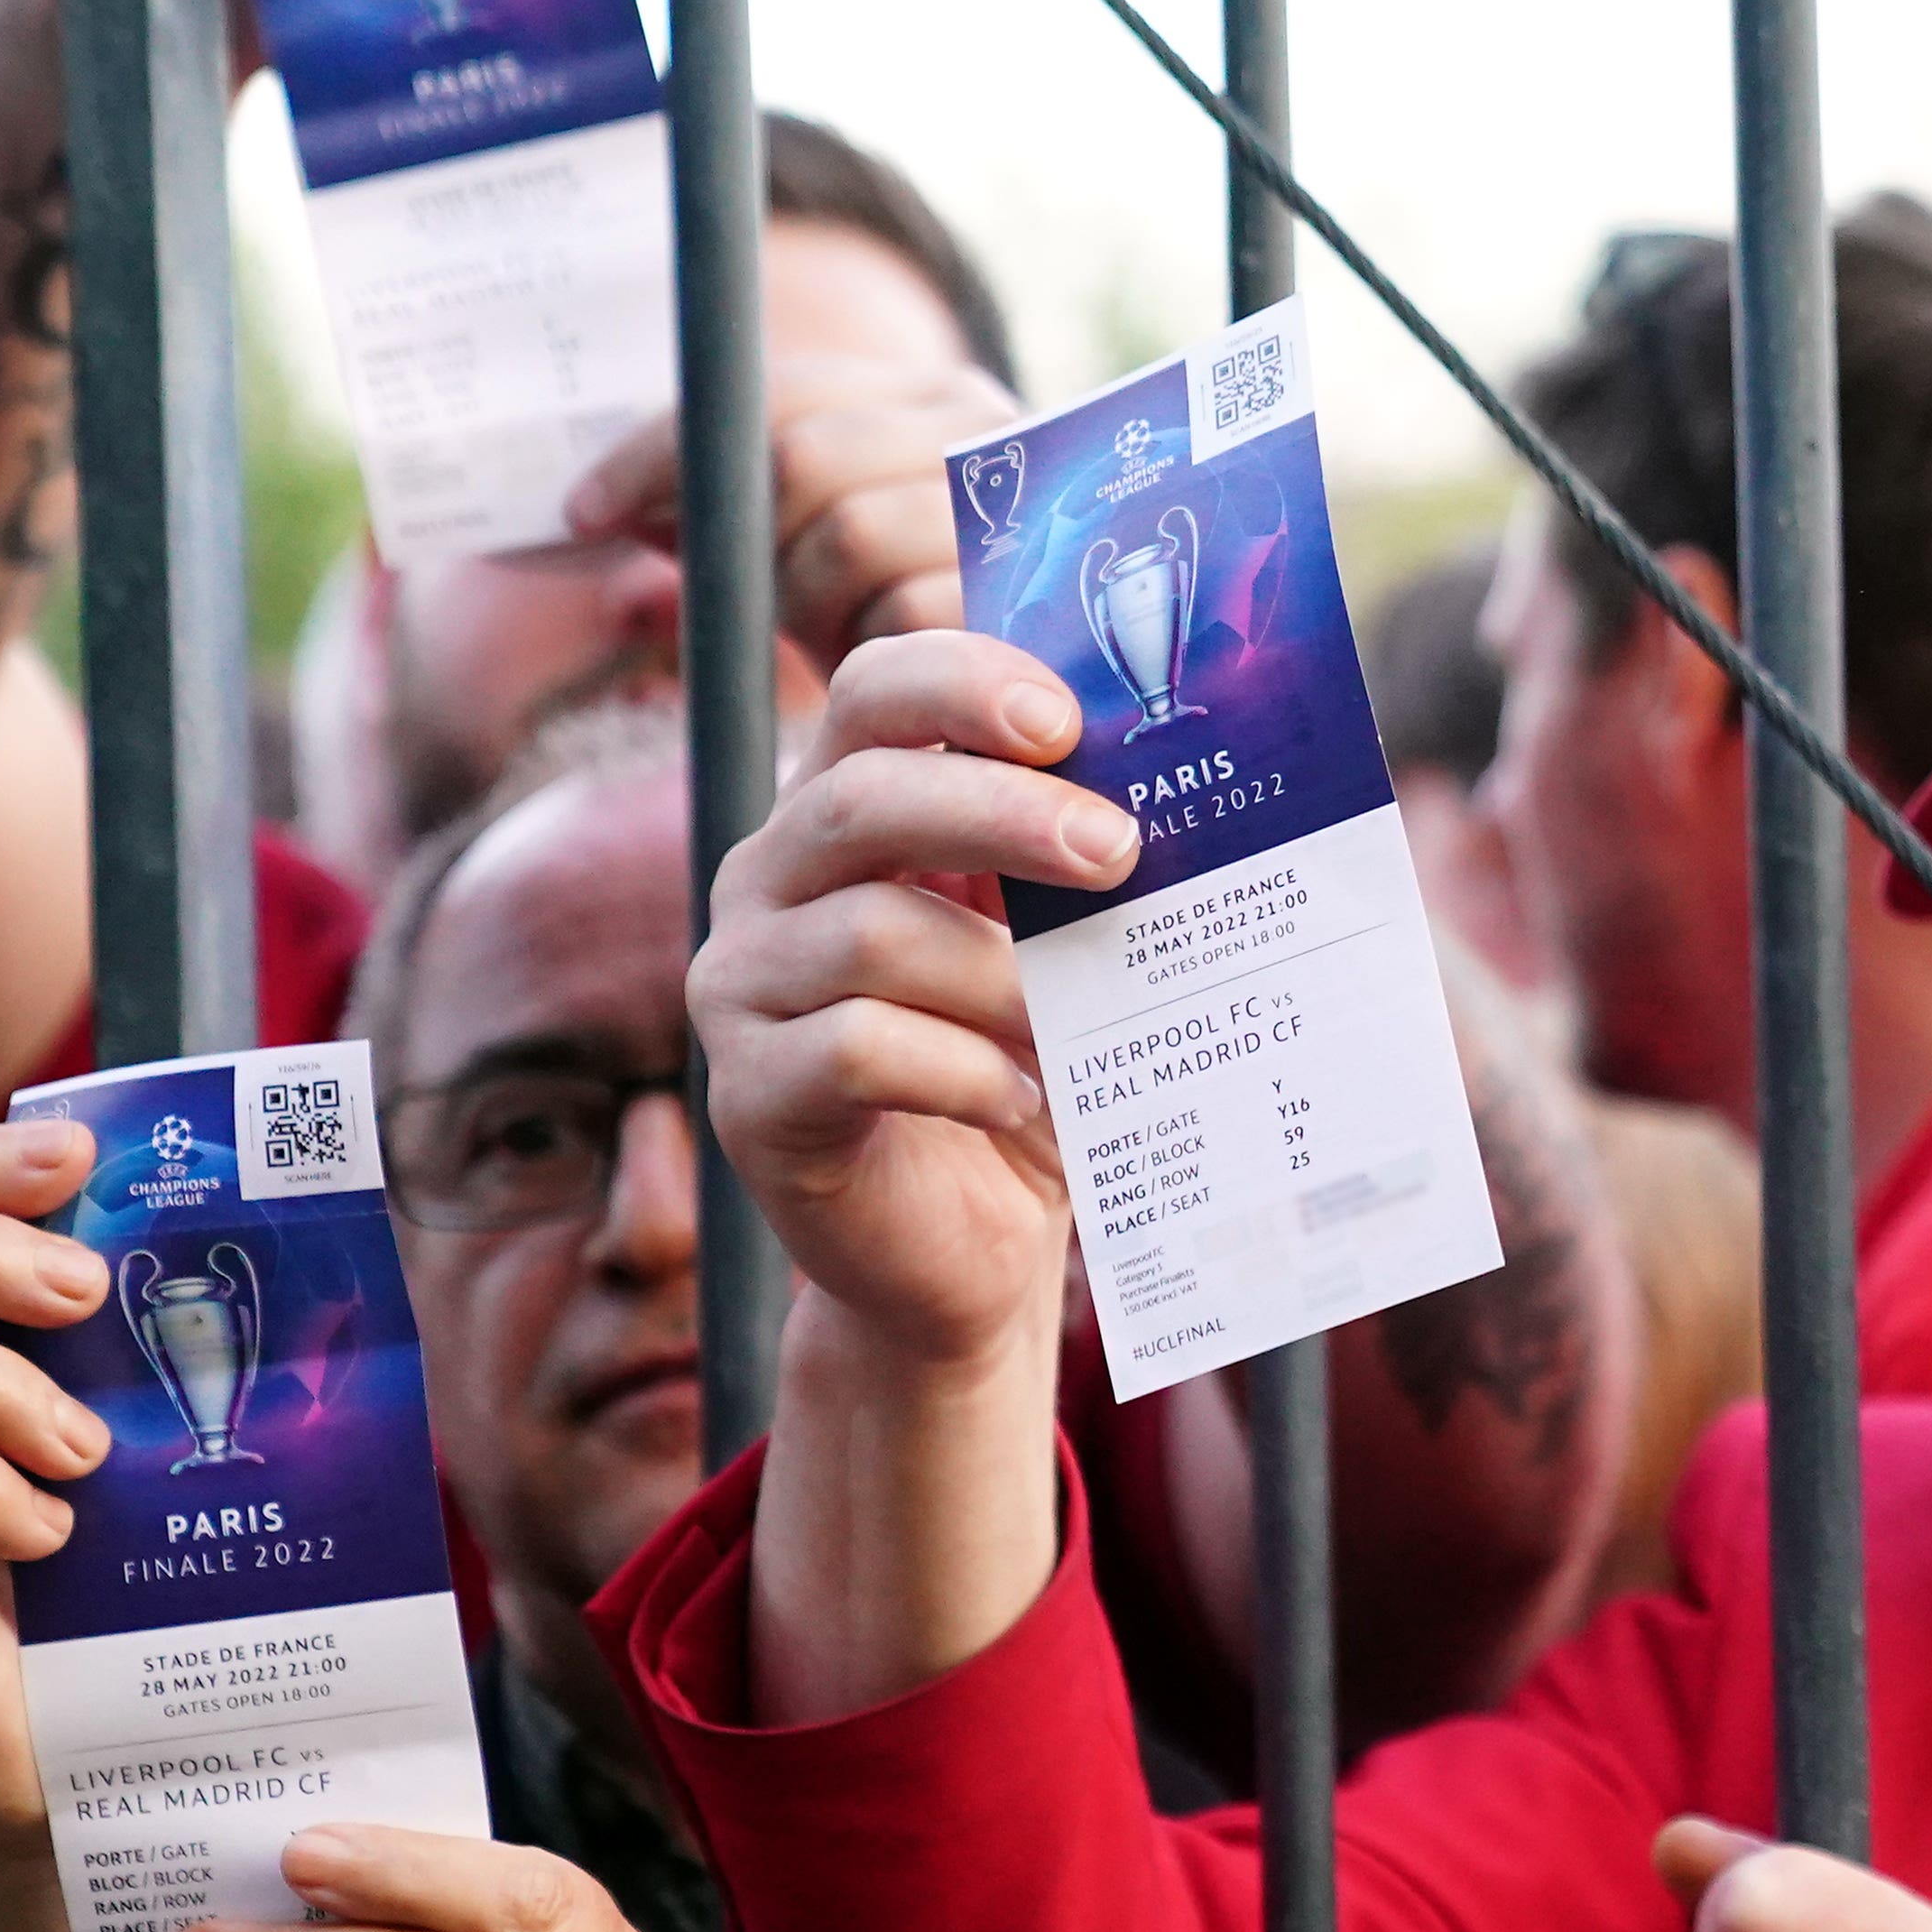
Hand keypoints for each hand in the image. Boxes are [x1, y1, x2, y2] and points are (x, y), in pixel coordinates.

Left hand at [559, 355, 1027, 664]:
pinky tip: (882, 676)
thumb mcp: (809, 556)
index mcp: (930, 395)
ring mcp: (1017, 507)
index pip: (771, 390)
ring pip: (851, 534)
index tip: (581, 514)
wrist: (1045, 733)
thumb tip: (590, 513)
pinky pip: (905, 617)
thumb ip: (733, 510)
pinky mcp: (1035, 603)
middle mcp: (987, 428)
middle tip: (762, 606)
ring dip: (812, 602)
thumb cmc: (902, 630)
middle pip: (801, 457)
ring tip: (840, 640)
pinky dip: (869, 653)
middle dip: (751, 538)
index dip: (661, 450)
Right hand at [694, 630, 1131, 1375]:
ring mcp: (739, 988)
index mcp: (842, 815)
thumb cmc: (1023, 1071)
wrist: (968, 1248)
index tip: (1066, 719)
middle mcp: (768, 883)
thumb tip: (1192, 777)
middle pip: (860, 799)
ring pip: (869, 936)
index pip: (873, 695)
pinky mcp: (749, 1095)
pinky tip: (1023, 1098)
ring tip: (1079, 1026)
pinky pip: (855, 1051)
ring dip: (1002, 979)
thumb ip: (1078, 859)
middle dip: (1000, 811)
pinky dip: (963, 1071)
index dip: (960, 683)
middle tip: (1118, 851)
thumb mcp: (1056, 947)